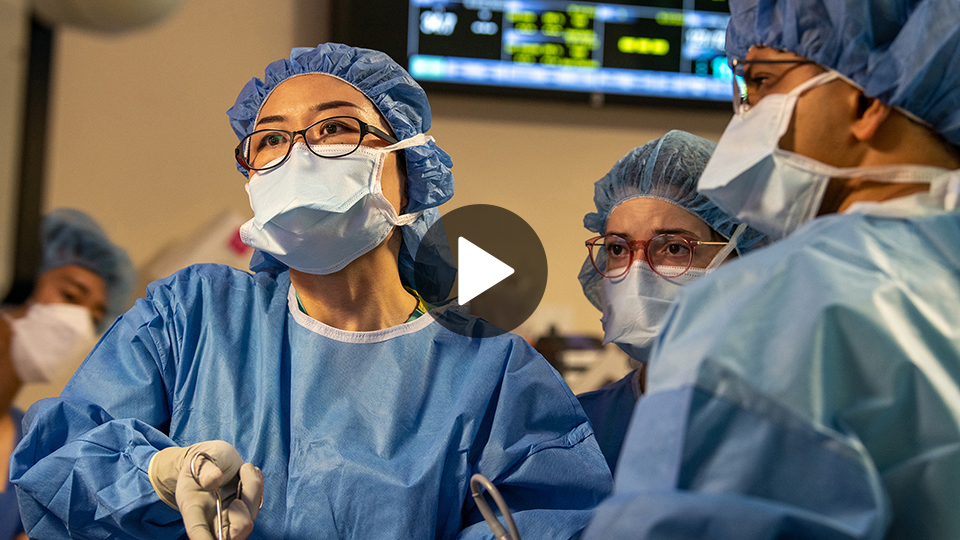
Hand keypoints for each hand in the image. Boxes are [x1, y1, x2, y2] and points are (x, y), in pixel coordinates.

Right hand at [149, 441, 263, 538]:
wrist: (214, 459)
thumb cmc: (203, 460)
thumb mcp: (200, 458)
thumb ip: (205, 469)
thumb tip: (213, 481)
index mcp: (193, 506)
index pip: (198, 529)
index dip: (203, 539)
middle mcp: (211, 517)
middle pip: (230, 536)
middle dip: (242, 521)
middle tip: (239, 496)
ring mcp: (229, 515)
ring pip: (248, 520)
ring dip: (252, 492)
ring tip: (245, 468)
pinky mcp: (245, 509)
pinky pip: (257, 505)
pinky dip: (257, 487)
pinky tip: (248, 472)